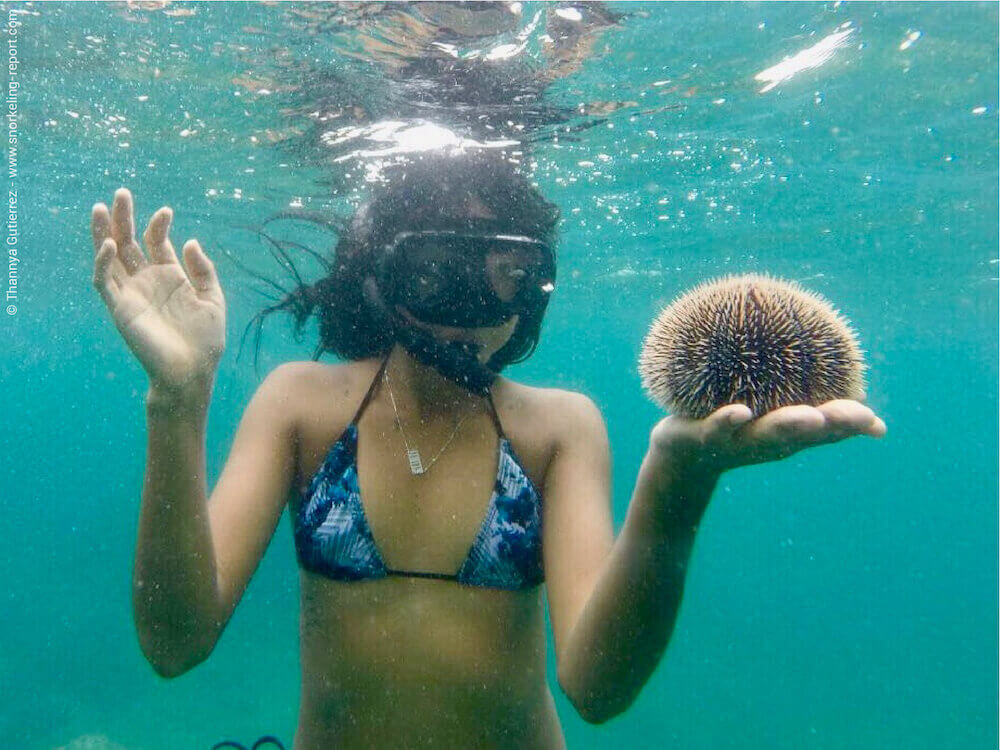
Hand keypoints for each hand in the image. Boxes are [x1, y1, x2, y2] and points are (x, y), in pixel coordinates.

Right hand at [91, 188, 225, 394]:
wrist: (193, 371)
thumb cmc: (206, 341)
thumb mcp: (213, 299)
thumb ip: (204, 271)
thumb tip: (190, 241)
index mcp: (170, 277)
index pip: (156, 243)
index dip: (158, 225)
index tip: (166, 212)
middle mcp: (147, 281)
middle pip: (129, 243)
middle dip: (124, 218)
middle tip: (121, 193)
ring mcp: (131, 293)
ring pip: (110, 257)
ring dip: (103, 232)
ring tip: (100, 207)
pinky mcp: (120, 308)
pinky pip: (104, 282)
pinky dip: (103, 262)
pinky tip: (109, 244)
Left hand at [650, 399, 886, 474]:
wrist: (683, 457)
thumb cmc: (739, 432)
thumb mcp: (782, 427)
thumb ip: (821, 421)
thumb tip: (876, 423)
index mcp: (789, 435)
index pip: (828, 430)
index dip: (851, 425)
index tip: (875, 422)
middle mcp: (769, 441)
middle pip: (804, 433)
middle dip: (830, 424)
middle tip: (857, 416)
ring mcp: (738, 440)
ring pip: (766, 433)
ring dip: (788, 425)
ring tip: (810, 416)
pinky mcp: (705, 435)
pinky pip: (717, 427)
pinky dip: (729, 421)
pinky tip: (740, 412)